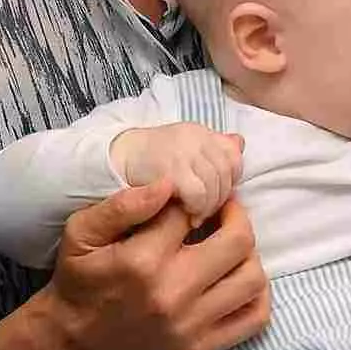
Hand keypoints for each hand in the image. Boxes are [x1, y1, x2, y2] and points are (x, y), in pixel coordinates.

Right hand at [39, 183, 269, 349]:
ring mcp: (191, 324)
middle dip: (234, 215)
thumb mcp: (81, 232)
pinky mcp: (200, 347)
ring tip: (229, 242)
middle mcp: (173, 292)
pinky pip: (253, 319)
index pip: (190, 211)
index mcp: (143, 260)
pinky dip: (257, 295)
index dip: (193, 196)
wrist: (73, 341)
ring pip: (252, 278)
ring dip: (248, 253)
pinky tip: (238, 277)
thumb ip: (123, 204)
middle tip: (221, 209)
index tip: (189, 195)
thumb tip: (170, 183)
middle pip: (237, 241)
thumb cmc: (78, 280)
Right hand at [110, 123, 244, 221]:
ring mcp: (183, 153)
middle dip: (220, 198)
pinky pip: (199, 195)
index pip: (234, 156)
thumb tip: (240, 143)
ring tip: (197, 217)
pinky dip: (197, 209)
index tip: (215, 196)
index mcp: (200, 132)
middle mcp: (195, 138)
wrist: (110, 161)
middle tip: (205, 212)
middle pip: (227, 174)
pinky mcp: (171, 171)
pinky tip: (188, 217)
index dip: (230, 180)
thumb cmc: (149, 161)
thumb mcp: (183, 147)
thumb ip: (212, 146)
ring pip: (216, 187)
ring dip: (209, 207)